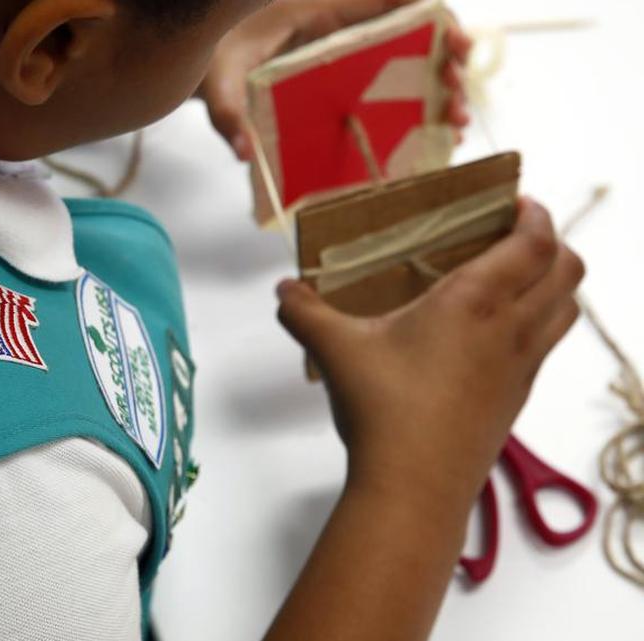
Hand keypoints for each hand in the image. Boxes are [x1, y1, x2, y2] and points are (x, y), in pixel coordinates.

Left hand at [200, 0, 473, 160]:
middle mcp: (347, 28)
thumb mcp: (219, 80)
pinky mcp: (349, 80)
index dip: (434, 15)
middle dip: (449, 56)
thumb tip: (244, 151)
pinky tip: (435, 136)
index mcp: (323, 11)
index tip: (456, 42)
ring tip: (455, 123)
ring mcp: (351, 55)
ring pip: (413, 61)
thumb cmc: (216, 58)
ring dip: (442, 87)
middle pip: (417, 31)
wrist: (203, 58)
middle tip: (459, 91)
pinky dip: (420, 106)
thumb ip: (227, 112)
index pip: (394, 0)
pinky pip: (395, 85)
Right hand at [275, 199, 583, 509]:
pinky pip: (546, 346)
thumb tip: (283, 290)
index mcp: (475, 302)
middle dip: (554, 243)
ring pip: (565, 310)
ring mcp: (520, 367)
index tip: (516, 202)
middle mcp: (511, 329)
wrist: (414, 485)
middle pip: (568, 271)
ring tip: (514, 278)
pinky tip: (493, 334)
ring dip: (554, 284)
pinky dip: (538, 323)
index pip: (534, 243)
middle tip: (515, 235)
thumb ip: (305, 312)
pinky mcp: (515, 399)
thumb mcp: (335, 351)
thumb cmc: (383, 410)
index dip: (537, 215)